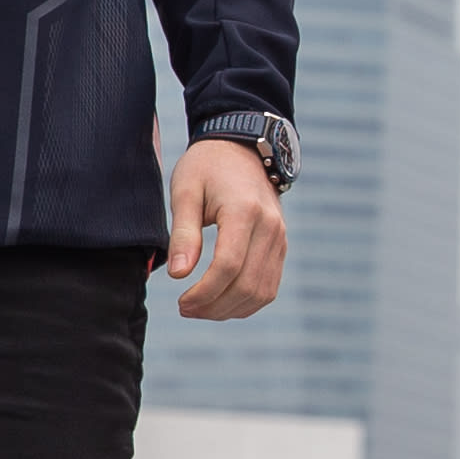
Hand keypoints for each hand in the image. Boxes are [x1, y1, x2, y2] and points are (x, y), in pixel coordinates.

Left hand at [166, 136, 286, 319]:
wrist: (243, 150)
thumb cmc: (207, 168)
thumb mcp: (186, 192)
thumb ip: (183, 234)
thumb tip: (178, 274)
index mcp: (244, 211)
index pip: (228, 266)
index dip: (204, 292)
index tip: (180, 302)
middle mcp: (270, 227)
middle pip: (247, 285)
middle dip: (214, 306)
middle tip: (185, 309)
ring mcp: (280, 238)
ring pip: (261, 292)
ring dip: (230, 309)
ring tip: (201, 308)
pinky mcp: (281, 246)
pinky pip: (269, 286)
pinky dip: (246, 302)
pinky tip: (221, 302)